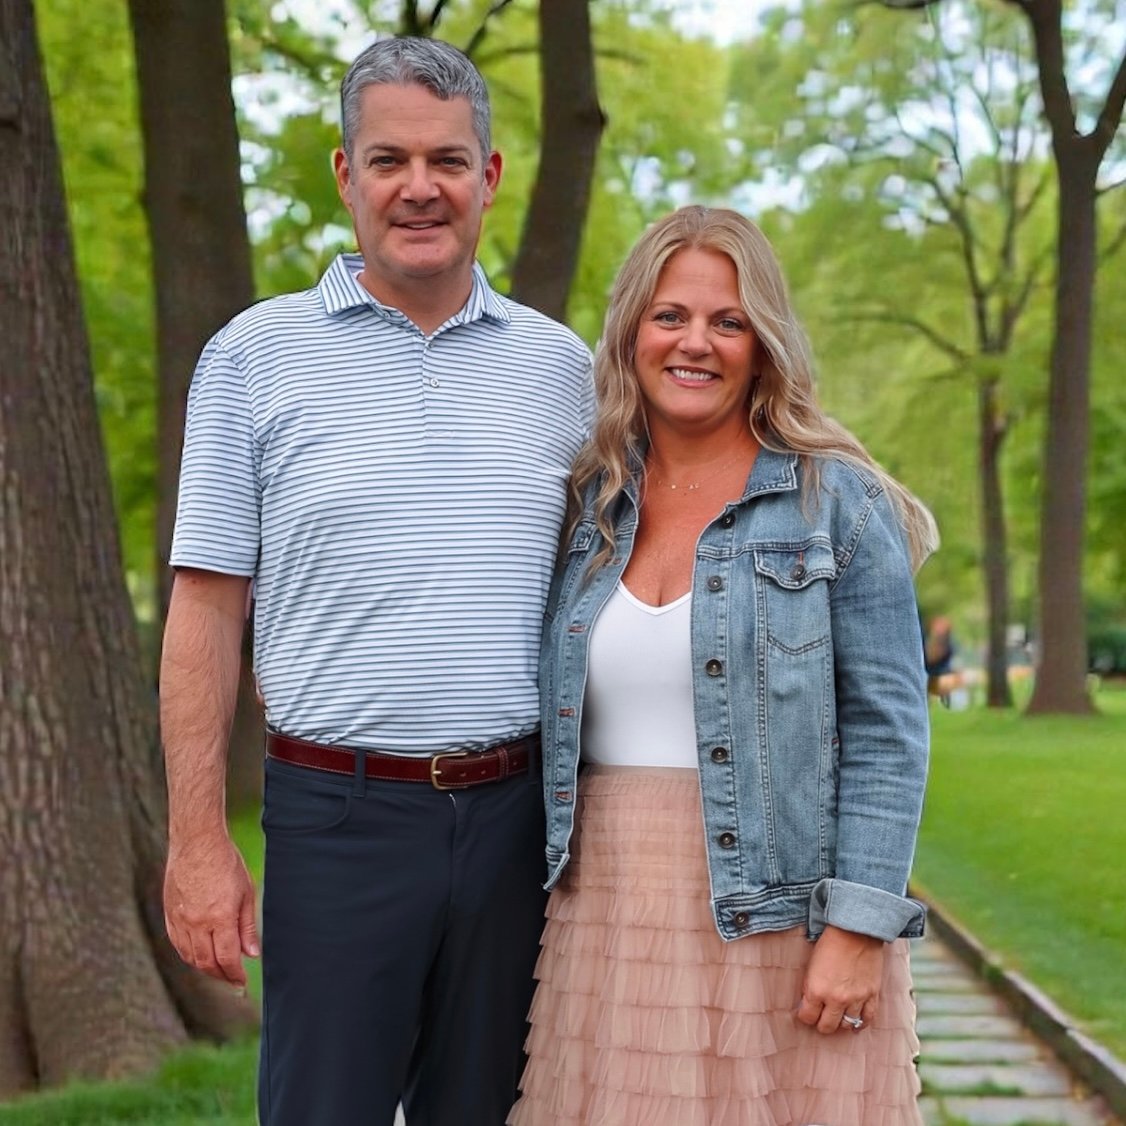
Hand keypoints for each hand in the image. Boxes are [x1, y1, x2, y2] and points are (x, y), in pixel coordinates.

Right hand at [164, 832, 258, 989]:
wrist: (197, 843)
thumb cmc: (226, 863)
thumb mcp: (246, 892)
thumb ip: (247, 926)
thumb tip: (252, 954)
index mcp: (220, 917)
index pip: (227, 958)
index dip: (235, 975)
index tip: (242, 982)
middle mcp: (197, 923)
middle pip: (207, 963)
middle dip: (221, 975)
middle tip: (232, 979)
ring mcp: (180, 920)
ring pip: (190, 957)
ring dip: (205, 968)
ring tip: (218, 969)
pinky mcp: (169, 914)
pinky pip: (177, 944)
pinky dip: (189, 955)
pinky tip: (199, 955)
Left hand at [796, 924, 883, 1033]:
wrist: (855, 930)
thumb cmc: (829, 943)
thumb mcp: (811, 965)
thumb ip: (810, 987)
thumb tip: (808, 1003)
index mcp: (816, 990)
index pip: (807, 1017)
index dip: (805, 1016)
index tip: (806, 1012)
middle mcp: (836, 999)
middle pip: (827, 1026)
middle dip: (821, 1023)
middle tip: (820, 1017)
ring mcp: (856, 999)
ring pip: (847, 1025)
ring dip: (841, 1023)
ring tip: (838, 1017)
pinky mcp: (872, 995)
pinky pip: (868, 1019)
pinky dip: (861, 1023)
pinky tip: (856, 1022)